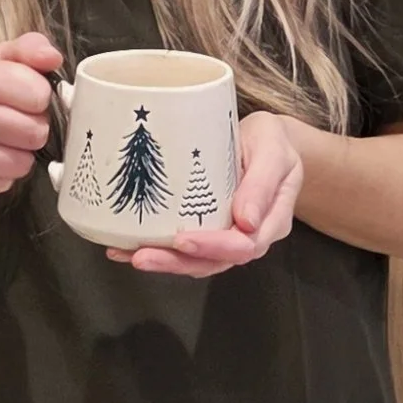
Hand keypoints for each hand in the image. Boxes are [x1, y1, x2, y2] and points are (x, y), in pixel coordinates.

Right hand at [0, 32, 61, 197]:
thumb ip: (29, 49)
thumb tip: (53, 58)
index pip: (38, 94)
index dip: (40, 97)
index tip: (26, 97)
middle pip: (34, 133)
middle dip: (34, 129)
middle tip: (17, 122)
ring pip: (20, 163)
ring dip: (20, 154)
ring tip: (3, 141)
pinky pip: (2, 183)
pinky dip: (2, 174)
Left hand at [110, 110, 304, 276]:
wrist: (269, 140)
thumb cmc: (273, 142)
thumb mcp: (274, 151)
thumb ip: (262, 183)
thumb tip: (246, 221)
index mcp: (271, 221)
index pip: (244, 246)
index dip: (212, 247)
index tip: (183, 240)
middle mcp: (250, 235)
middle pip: (216, 261)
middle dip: (177, 262)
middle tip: (142, 257)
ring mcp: (228, 234)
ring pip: (198, 260)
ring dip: (164, 261)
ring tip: (128, 255)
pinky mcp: (209, 228)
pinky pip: (187, 247)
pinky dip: (160, 249)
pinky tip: (129, 246)